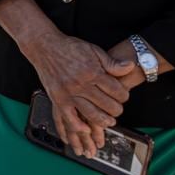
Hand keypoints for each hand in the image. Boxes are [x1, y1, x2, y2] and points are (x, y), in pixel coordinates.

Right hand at [25, 32, 136, 156]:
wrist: (44, 46)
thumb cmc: (68, 48)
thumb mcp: (93, 50)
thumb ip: (111, 62)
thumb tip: (130, 67)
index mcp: (92, 71)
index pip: (117, 91)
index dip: (124, 96)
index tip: (122, 96)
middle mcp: (81, 84)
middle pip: (108, 105)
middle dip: (116, 109)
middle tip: (116, 109)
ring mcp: (69, 93)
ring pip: (92, 115)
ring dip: (104, 121)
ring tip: (108, 121)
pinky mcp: (58, 99)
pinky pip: (70, 118)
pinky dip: (79, 126)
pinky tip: (86, 128)